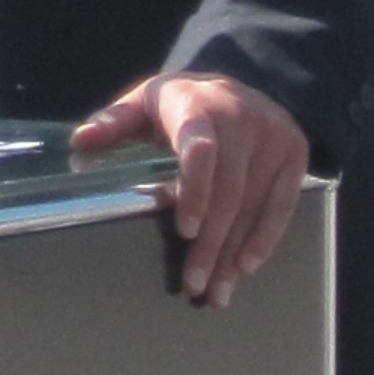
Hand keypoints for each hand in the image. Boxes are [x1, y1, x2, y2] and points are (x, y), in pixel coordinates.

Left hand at [72, 72, 308, 308]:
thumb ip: (113, 124)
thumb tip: (79, 144)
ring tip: (216, 293)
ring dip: (234, 252)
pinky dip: (266, 237)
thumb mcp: (144, 104)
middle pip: (228, 189)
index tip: (184, 229)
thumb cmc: (178, 104)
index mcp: (194, 103)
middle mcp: (238, 114)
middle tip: (194, 285)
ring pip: (254, 203)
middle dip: (211, 242)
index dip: (195, 190)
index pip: (199, 148)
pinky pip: (283, 202)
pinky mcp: (294, 150)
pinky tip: (246, 266)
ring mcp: (271, 132)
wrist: (236, 81)